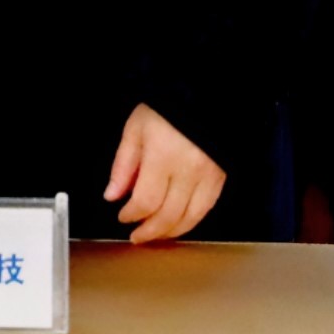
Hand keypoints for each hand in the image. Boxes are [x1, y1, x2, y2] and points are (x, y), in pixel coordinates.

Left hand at [105, 104, 225, 244]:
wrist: (203, 96)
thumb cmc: (166, 109)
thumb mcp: (135, 129)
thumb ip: (123, 165)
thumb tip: (112, 195)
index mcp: (163, 156)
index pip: (145, 200)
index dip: (132, 215)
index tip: (123, 216)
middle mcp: (188, 170)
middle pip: (168, 215)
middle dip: (149, 231)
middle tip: (137, 236)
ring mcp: (208, 176)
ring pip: (190, 218)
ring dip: (170, 232)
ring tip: (155, 234)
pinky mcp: (221, 178)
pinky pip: (206, 209)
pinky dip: (190, 221)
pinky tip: (177, 223)